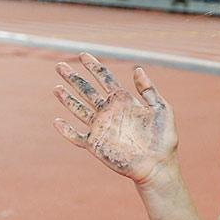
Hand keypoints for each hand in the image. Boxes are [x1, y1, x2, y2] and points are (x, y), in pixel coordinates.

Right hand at [53, 52, 177, 183]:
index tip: (83, 55)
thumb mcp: (161, 108)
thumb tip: (137, 68)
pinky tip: (57, 121)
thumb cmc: (164, 137)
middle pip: (87, 90)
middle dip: (74, 78)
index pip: (105, 79)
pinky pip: (77, 136)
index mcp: (124, 101)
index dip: (94, 67)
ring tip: (56, 87)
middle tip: (60, 66)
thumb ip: (148, 89)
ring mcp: (102, 128)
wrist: (158, 165)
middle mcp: (110, 112)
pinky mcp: (96, 145)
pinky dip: (66, 130)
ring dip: (67, 99)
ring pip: (79, 110)